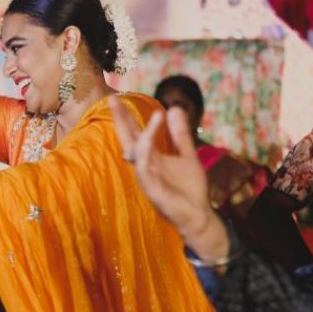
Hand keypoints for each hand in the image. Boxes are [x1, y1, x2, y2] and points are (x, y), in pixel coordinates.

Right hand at [110, 97, 225, 251]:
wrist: (199, 215)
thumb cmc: (189, 188)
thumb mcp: (187, 155)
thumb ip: (179, 134)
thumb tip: (174, 108)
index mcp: (151, 156)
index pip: (134, 133)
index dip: (125, 116)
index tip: (116, 96)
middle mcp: (144, 166)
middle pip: (128, 140)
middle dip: (121, 121)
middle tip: (113, 99)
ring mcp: (147, 178)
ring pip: (138, 155)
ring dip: (143, 135)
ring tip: (156, 115)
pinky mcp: (153, 191)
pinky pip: (145, 172)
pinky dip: (145, 158)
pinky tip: (147, 146)